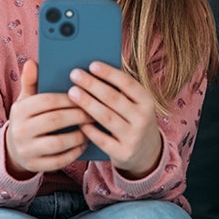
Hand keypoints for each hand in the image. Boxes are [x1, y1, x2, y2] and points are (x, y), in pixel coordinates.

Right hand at [4, 60, 92, 176]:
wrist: (15, 148)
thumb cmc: (29, 117)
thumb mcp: (27, 100)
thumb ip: (31, 82)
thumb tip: (32, 62)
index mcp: (20, 110)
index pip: (47, 101)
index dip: (69, 98)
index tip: (87, 95)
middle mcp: (20, 130)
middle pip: (54, 121)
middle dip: (78, 115)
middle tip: (96, 111)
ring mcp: (27, 150)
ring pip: (58, 143)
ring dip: (78, 135)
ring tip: (91, 128)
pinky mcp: (35, 166)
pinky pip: (59, 161)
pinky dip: (74, 152)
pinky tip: (85, 143)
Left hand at [68, 62, 162, 178]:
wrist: (146, 153)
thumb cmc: (132, 120)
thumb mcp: (135, 105)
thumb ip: (119, 91)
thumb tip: (91, 72)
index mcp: (147, 102)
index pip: (128, 83)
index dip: (109, 73)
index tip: (92, 65)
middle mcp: (143, 119)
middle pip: (114, 99)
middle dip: (92, 85)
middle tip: (74, 74)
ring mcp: (133, 137)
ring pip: (106, 117)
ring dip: (87, 103)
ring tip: (72, 92)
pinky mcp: (123, 153)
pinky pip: (101, 139)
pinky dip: (88, 128)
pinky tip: (77, 119)